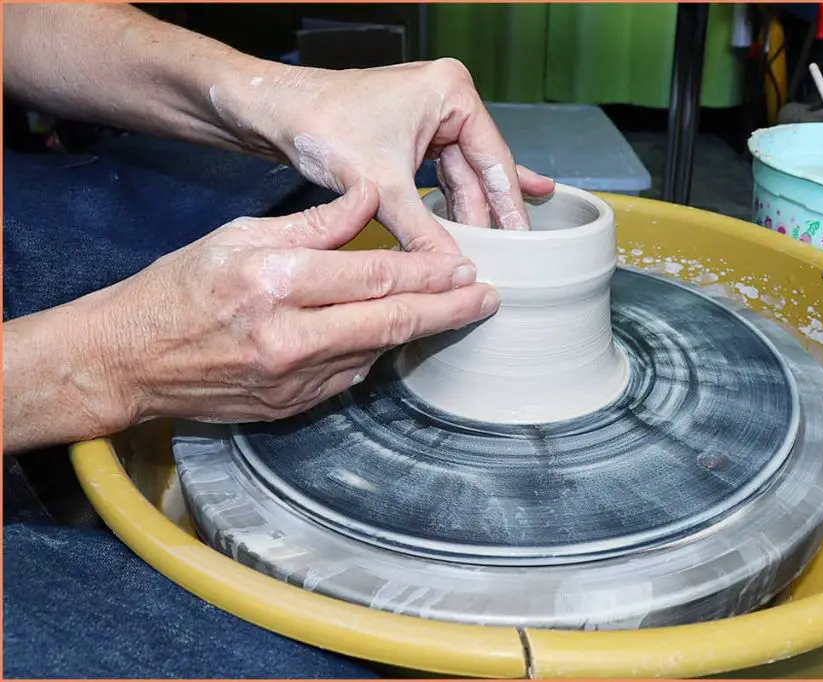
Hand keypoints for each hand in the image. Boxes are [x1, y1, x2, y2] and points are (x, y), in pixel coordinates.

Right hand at [98, 184, 497, 423]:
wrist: (127, 360)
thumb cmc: (177, 290)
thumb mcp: (239, 236)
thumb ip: (313, 222)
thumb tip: (368, 197)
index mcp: (276, 283)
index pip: (374, 277)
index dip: (429, 275)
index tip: (465, 269)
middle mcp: (290, 337)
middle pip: (390, 322)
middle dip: (448, 311)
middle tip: (487, 300)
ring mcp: (292, 380)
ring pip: (377, 352)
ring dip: (419, 334)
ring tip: (454, 314)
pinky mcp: (290, 406)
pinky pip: (349, 378)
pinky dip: (375, 354)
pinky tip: (393, 338)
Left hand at [217, 58, 555, 251]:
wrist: (272, 113)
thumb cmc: (319, 124)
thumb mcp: (382, 187)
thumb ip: (424, 230)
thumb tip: (453, 270)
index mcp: (452, 93)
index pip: (494, 160)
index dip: (509, 207)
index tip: (522, 242)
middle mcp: (447, 99)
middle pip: (481, 170)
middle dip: (488, 214)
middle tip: (509, 256)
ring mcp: (430, 117)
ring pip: (461, 177)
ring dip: (469, 214)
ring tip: (492, 251)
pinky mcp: (410, 135)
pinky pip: (441, 176)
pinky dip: (451, 203)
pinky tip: (482, 221)